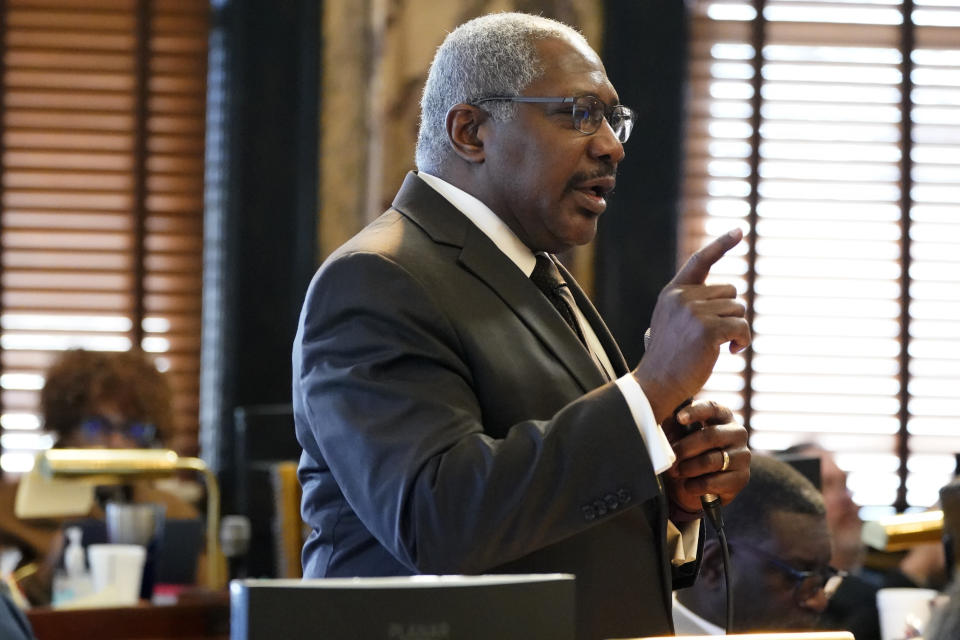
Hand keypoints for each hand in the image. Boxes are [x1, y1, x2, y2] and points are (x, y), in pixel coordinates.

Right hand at [633, 228, 750, 421]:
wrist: (657, 384)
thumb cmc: (668, 359)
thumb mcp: (672, 323)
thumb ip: (691, 305)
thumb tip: (728, 295)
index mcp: (673, 292)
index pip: (700, 261)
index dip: (721, 244)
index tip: (740, 230)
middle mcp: (682, 296)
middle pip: (730, 291)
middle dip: (731, 314)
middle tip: (719, 337)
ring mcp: (694, 311)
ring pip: (738, 309)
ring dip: (737, 329)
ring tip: (723, 347)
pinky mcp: (708, 329)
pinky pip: (741, 327)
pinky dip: (742, 341)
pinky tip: (731, 353)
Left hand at [663, 400, 749, 513]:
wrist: (694, 485)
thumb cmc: (686, 453)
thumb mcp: (678, 435)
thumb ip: (674, 424)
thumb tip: (664, 418)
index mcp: (722, 416)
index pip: (712, 408)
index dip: (695, 411)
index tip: (679, 418)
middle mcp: (737, 433)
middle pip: (710, 436)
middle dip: (685, 448)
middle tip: (671, 457)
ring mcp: (742, 456)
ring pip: (711, 460)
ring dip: (688, 468)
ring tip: (676, 472)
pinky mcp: (741, 478)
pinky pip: (713, 482)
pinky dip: (695, 485)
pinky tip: (688, 485)